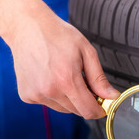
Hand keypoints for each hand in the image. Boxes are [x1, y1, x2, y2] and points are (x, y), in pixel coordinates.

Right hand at [0, 0, 119, 119]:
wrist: (27, 27)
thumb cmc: (58, 35)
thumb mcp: (87, 52)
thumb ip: (99, 78)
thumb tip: (111, 96)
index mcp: (66, 80)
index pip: (88, 110)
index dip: (99, 110)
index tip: (103, 105)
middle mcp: (49, 90)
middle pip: (77, 111)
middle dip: (86, 101)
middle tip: (85, 82)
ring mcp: (36, 94)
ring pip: (63, 109)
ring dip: (70, 99)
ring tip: (66, 76)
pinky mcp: (27, 95)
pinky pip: (49, 103)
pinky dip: (55, 96)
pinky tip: (52, 78)